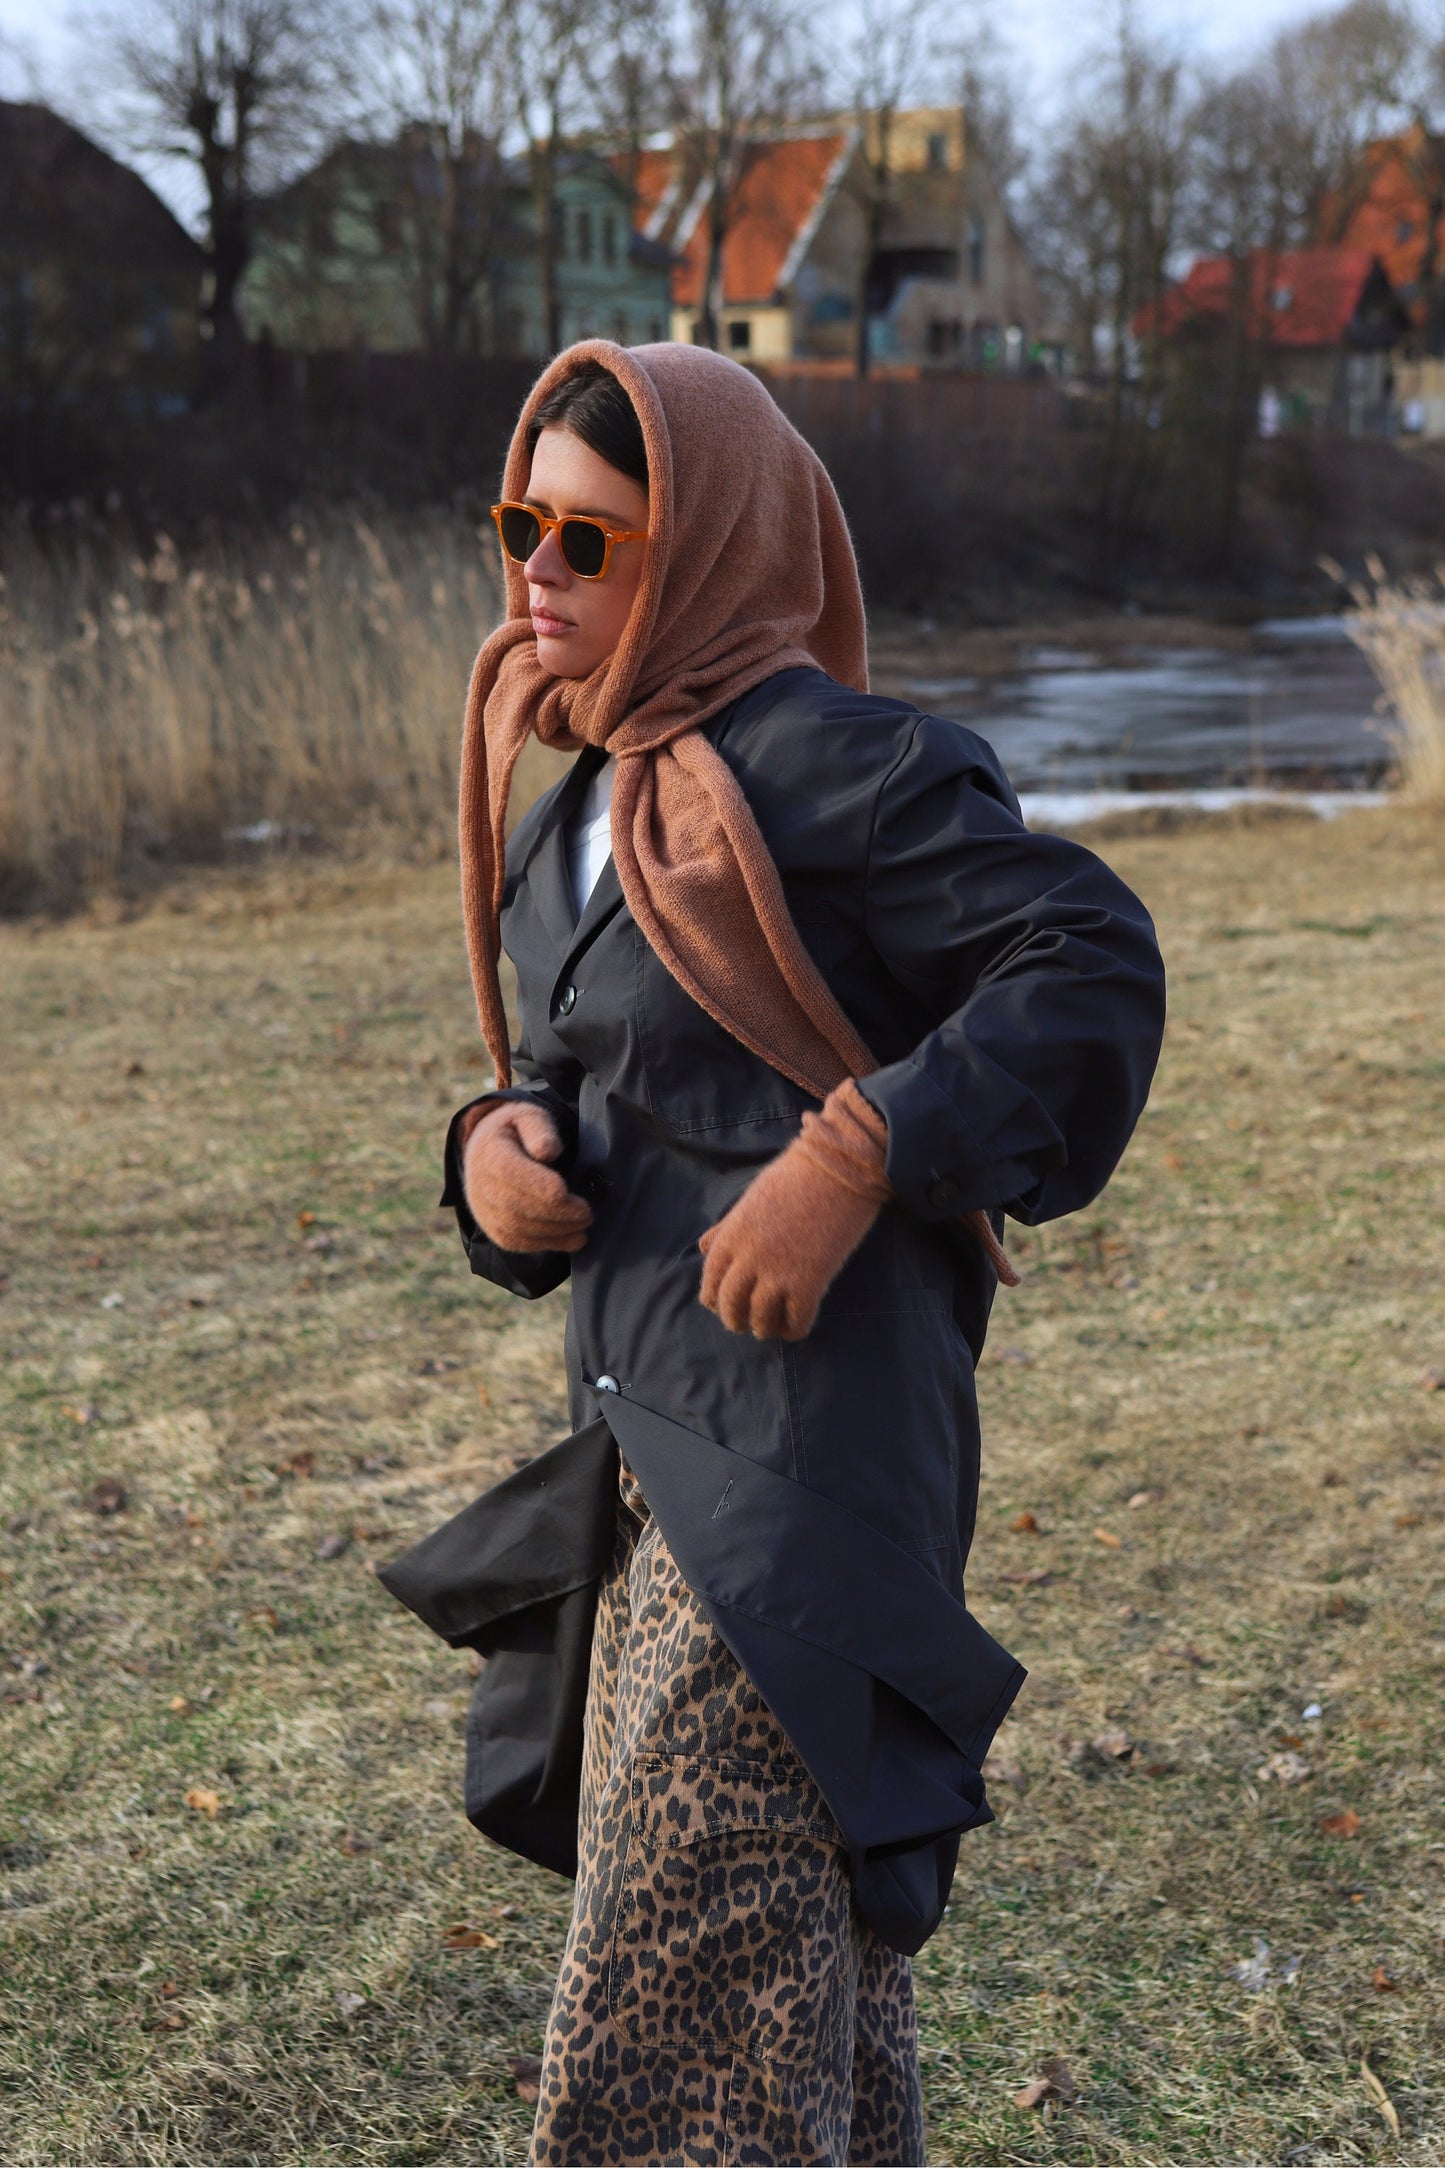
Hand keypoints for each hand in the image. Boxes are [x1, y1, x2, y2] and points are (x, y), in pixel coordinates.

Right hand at [462, 1100, 591, 1254]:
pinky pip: (517, 1242)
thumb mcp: (529, 1117)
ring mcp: (483, 1209)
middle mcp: (481, 1184)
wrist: (488, 1150)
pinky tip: (574, 1240)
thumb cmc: (517, 1132)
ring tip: (584, 1225)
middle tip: (587, 1214)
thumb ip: (539, 1130)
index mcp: (490, 1152)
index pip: (510, 1174)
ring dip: (555, 1231)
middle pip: (516, 1206)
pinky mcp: (492, 1227)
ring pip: (517, 1229)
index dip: (539, 1186)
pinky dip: (547, 1244)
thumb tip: (548, 1151)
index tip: (567, 1192)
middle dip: (555, 1213)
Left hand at [698, 1079, 890, 1340]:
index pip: (711, 1281)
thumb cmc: (797, 1175)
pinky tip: (797, 1327)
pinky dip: (794, 1330)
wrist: (842, 1167)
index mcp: (732, 1234)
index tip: (721, 1305)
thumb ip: (727, 1226)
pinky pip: (796, 1321)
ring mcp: (779, 1272)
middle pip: (731, 1306)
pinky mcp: (810, 1283)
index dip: (714, 1299)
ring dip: (764, 1328)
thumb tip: (704, 1245)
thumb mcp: (753, 1197)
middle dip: (735, 1320)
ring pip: (761, 1320)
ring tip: (770, 1328)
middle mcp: (749, 1258)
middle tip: (745, 1324)